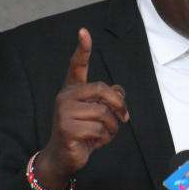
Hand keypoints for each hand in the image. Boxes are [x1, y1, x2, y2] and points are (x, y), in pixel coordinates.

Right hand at [37, 28, 128, 189]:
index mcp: (72, 90)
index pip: (77, 66)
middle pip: (103, 90)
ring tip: (104, 134)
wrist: (64, 157)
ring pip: (103, 113)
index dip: (82, 49)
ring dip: (112, 127)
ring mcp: (64, 112)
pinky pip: (99, 129)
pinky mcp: (67, 129)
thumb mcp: (96, 113)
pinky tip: (95, 141)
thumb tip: (119, 91)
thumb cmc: (82, 132)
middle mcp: (65, 97)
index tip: (84, 32)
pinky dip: (104, 138)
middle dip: (119, 105)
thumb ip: (108, 99)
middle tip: (125, 118)